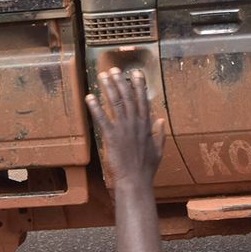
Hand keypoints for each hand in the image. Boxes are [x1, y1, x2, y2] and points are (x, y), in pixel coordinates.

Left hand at [84, 67, 166, 186]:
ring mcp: (123, 129)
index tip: (136, 73)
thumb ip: (160, 133)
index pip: (143, 101)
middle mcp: (135, 124)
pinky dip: (95, 107)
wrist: (136, 181)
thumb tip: (161, 119)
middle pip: (128, 97)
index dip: (139, 85)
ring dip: (109, 88)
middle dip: (121, 82)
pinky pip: (102, 119)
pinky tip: (90, 97)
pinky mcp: (111, 137)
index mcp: (146, 126)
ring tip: (102, 76)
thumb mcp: (159, 150)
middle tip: (114, 69)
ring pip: (117, 103)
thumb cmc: (146, 169)